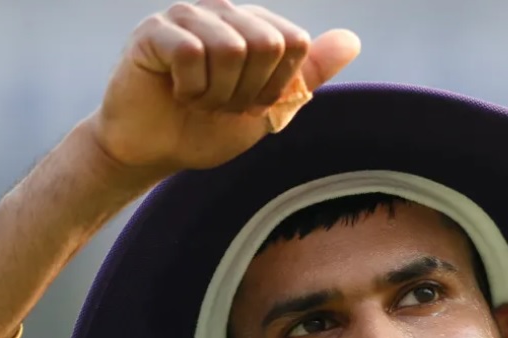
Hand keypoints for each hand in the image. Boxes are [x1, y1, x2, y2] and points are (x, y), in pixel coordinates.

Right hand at [87, 1, 360, 175]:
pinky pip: (190, 53)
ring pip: (230, 48)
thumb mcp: (268, 107)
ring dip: (216, 93)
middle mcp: (222, 12)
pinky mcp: (154, 30)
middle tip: (219, 105)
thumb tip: (353, 40)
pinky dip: (189, 87)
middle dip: (247, 91)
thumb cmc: (206, 129)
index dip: (277, 85)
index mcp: (252, 25)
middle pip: (267, 43)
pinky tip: (176, 93)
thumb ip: (308, 73)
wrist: (154, 152)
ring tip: (197, 100)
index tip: (249, 103)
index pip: (295, 42)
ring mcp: (187, 16)